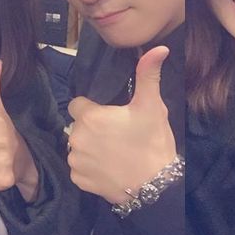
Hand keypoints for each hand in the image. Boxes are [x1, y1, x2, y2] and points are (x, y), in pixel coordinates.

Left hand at [67, 46, 175, 203]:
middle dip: (93, 128)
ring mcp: (76, 161)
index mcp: (90, 117)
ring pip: (78, 147)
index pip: (77, 104)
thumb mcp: (152, 106)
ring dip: (90, 147)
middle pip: (79, 126)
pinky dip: (90, 167)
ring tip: (114, 152)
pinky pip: (79, 168)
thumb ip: (148, 75)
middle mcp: (76, 138)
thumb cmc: (152, 142)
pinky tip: (109, 167)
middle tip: (118, 134)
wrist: (155, 186)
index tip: (110, 115)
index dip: (93, 108)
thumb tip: (159, 48)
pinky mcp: (78, 181)